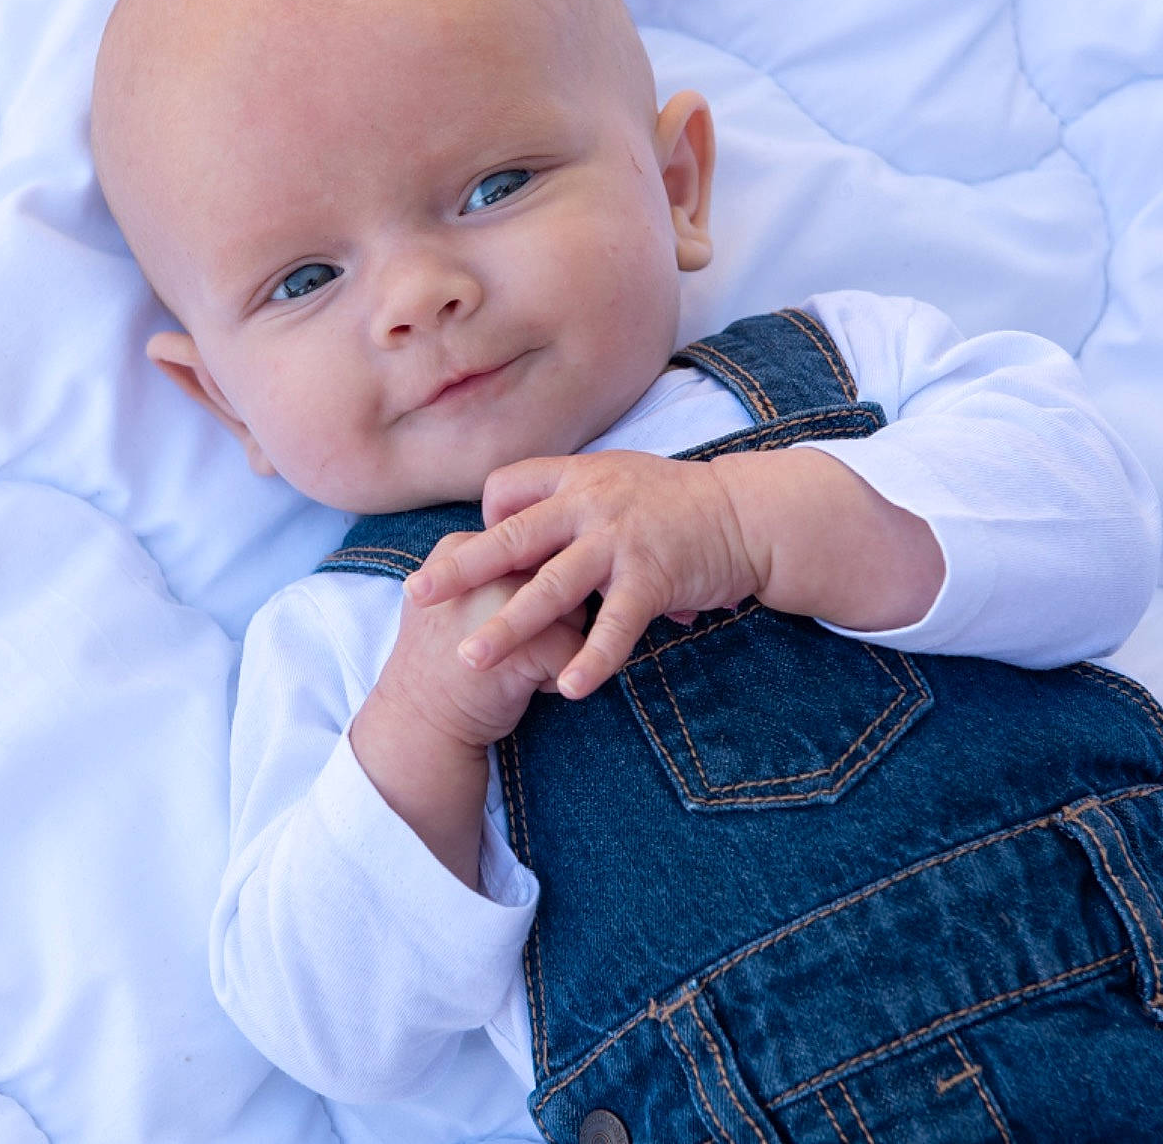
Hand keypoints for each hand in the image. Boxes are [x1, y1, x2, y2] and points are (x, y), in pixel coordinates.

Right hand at [372, 530, 589, 749]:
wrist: (418, 723)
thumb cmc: (440, 662)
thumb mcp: (447, 596)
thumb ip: (484, 568)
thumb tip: (546, 553)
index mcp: (460, 547)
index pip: (527, 547)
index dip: (525, 586)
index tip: (492, 618)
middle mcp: (488, 566)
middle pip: (556, 571)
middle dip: (548, 614)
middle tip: (513, 646)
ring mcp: (508, 605)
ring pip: (576, 609)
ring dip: (558, 643)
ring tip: (519, 666)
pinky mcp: (532, 645)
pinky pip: (578, 650)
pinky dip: (560, 676)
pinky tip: (529, 688)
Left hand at [403, 452, 763, 698]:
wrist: (747, 513)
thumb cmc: (679, 503)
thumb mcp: (617, 481)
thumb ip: (573, 501)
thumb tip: (528, 522)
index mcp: (576, 475)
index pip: (507, 489)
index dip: (486, 520)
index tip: (480, 548)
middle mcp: (590, 501)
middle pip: (510, 537)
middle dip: (459, 569)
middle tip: (416, 595)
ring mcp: (619, 539)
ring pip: (550, 587)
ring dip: (507, 626)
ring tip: (470, 658)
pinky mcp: (652, 576)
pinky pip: (614, 625)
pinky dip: (591, 659)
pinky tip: (569, 687)